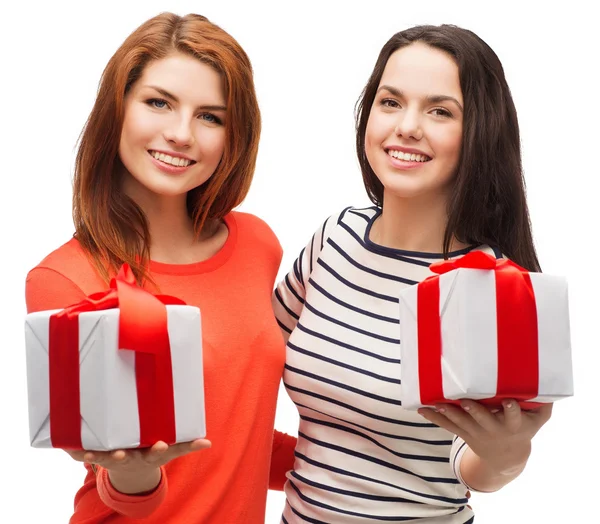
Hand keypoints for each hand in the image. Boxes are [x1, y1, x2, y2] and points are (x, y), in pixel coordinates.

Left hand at [65, 439, 210, 492]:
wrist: (131, 472)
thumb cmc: (153, 453)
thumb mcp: (171, 452)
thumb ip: (187, 446)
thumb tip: (208, 444)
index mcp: (149, 456)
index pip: (156, 454)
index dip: (159, 449)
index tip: (161, 443)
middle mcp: (130, 458)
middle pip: (126, 458)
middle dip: (122, 456)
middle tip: (120, 453)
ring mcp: (113, 458)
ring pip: (102, 458)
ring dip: (95, 456)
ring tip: (88, 453)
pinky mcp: (99, 456)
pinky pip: (85, 454)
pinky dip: (75, 451)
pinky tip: (67, 444)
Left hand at [418, 400, 551, 474]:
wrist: (506, 457)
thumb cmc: (523, 429)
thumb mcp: (537, 420)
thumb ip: (543, 403)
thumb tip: (548, 380)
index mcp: (513, 425)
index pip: (514, 417)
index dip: (512, 410)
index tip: (508, 402)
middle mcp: (494, 429)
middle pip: (483, 420)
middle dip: (475, 411)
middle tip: (466, 402)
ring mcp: (476, 433)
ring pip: (461, 423)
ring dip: (448, 413)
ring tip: (436, 403)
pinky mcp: (463, 433)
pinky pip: (447, 426)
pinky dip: (434, 417)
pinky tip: (421, 409)